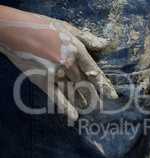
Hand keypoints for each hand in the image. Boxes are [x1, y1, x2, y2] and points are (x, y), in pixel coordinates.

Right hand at [0, 7, 117, 120]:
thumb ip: (87, 38)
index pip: (94, 71)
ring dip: (84, 101)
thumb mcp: (67, 27)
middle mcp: (68, 64)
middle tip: (104, 107)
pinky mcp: (43, 81)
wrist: (13, 30)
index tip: (113, 95)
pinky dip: (66, 107)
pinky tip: (74, 116)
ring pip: (74, 91)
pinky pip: (57, 96)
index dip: (104, 85)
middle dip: (95, 96)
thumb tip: (105, 44)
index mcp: (76, 50)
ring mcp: (55, 74)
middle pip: (85, 83)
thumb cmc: (41, 26)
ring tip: (93, 110)